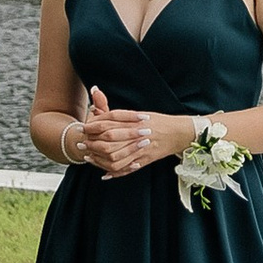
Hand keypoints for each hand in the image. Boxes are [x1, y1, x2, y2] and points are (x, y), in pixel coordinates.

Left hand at [73, 87, 188, 176]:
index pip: (108, 122)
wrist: (180, 133)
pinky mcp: (145, 160)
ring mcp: (141, 148)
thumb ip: (114, 109)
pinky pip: (127, 168)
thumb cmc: (158, 122)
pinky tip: (104, 173)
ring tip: (89, 157)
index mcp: (135, 120)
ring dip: (100, 158)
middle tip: (82, 144)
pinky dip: (114, 172)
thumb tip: (94, 89)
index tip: (83, 127)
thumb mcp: (138, 113)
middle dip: (93, 143)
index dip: (93, 125)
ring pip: (115, 156)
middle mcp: (137, 134)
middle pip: (109, 140)